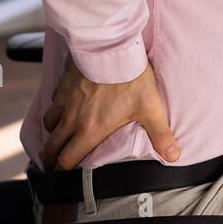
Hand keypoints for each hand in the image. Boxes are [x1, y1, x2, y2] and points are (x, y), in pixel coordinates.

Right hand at [41, 57, 180, 170]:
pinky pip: (52, 101)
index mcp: (90, 130)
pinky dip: (54, 108)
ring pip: (49, 123)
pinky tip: (61, 106)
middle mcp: (72, 119)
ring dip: (52, 132)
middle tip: (52, 163)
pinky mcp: (63, 83)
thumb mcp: (150, 109)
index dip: (63, 171)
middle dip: (51, 157)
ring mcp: (64, 100)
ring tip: (56, 136)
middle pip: (53, 145)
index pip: (69, 159)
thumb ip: (160, 135)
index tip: (62, 175)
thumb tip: (173, 156)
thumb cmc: (131, 79)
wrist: (111, 48)